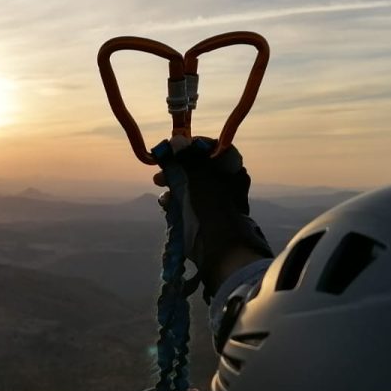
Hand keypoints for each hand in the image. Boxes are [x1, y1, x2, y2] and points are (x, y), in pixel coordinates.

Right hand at [154, 137, 273, 298]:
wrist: (220, 250)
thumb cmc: (214, 210)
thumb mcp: (199, 180)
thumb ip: (186, 159)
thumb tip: (175, 140)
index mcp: (231, 171)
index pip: (211, 149)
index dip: (192, 146)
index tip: (174, 147)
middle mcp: (222, 183)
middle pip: (196, 166)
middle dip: (176, 166)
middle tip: (162, 167)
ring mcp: (210, 200)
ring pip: (187, 183)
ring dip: (171, 182)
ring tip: (159, 184)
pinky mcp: (199, 215)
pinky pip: (182, 201)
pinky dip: (172, 200)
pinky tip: (165, 203)